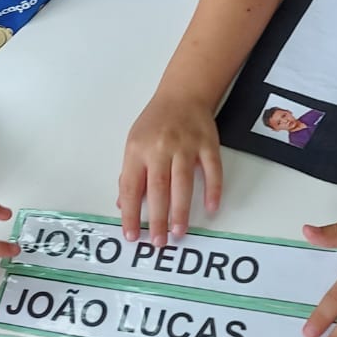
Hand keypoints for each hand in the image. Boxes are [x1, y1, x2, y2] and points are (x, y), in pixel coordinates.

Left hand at [118, 92, 222, 246]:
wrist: (182, 94)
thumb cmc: (156, 122)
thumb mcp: (134, 143)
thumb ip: (130, 174)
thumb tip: (124, 205)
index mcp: (138, 150)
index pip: (131, 187)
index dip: (130, 214)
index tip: (131, 235)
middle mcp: (160, 148)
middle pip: (158, 188)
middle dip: (157, 219)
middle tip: (158, 242)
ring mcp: (186, 146)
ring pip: (183, 182)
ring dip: (181, 210)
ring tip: (178, 232)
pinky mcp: (207, 144)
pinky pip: (212, 170)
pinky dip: (213, 189)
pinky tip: (211, 207)